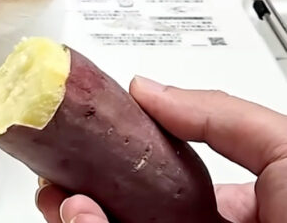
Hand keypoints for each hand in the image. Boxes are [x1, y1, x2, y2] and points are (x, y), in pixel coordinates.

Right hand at [35, 76, 286, 222]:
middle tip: (59, 176)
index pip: (168, 183)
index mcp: (239, 212)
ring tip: (61, 197)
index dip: (123, 160)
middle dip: (85, 192)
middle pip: (128, 212)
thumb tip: (150, 89)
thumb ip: (221, 116)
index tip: (94, 144)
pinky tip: (76, 217)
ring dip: (77, 215)